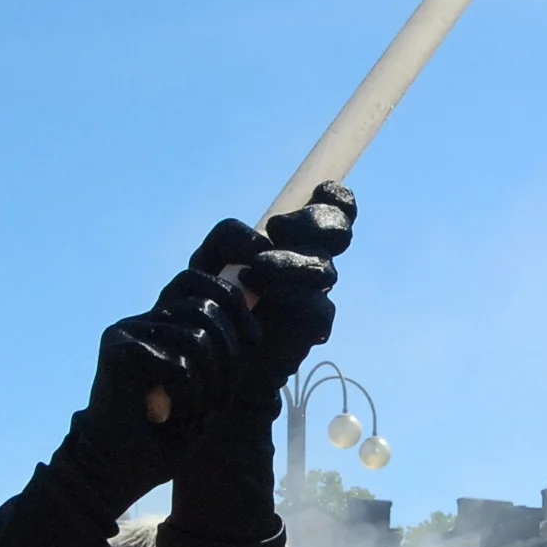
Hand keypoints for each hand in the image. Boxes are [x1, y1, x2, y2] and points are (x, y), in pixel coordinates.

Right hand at [57, 265, 257, 521]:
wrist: (115, 472)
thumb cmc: (163, 435)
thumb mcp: (211, 384)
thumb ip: (231, 343)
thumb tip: (256, 293)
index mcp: (160, 323)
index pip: (203, 282)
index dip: (235, 307)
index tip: (249, 346)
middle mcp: (141, 320)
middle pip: (208, 307)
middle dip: (229, 356)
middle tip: (213, 398)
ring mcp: (126, 330)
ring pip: (198, 336)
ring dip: (208, 384)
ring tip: (188, 409)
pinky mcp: (118, 349)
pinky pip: (180, 362)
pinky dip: (188, 395)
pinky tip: (165, 413)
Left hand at [186, 185, 353, 403]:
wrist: (213, 356)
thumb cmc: (212, 301)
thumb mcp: (209, 259)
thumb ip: (228, 237)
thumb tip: (259, 241)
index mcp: (294, 239)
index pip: (332, 209)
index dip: (334, 197)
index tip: (318, 191)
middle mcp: (310, 261)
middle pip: (338, 230)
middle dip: (312, 222)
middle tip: (275, 229)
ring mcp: (315, 294)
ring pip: (323, 268)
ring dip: (290, 264)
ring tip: (255, 271)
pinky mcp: (314, 326)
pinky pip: (316, 306)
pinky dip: (289, 297)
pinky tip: (263, 297)